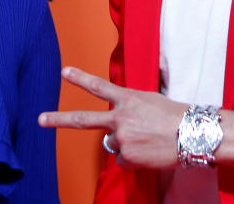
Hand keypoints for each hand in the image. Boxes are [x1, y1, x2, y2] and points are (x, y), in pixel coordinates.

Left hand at [37, 66, 188, 168]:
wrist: (193, 134)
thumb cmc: (176, 116)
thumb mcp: (150, 102)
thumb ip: (129, 109)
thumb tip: (115, 129)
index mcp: (127, 99)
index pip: (98, 86)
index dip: (80, 78)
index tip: (64, 72)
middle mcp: (120, 118)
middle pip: (83, 119)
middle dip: (59, 120)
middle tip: (40, 120)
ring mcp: (122, 138)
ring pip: (113, 144)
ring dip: (127, 144)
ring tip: (148, 140)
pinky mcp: (127, 156)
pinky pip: (125, 160)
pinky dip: (136, 159)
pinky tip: (151, 152)